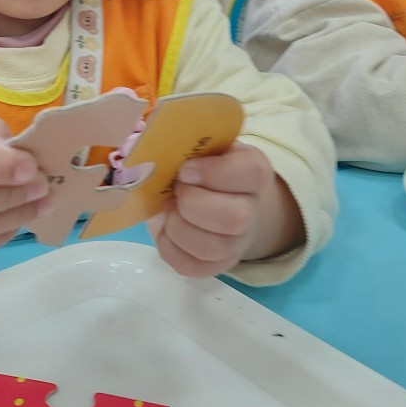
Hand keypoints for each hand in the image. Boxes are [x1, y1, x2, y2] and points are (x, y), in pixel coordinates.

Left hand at [148, 141, 303, 277]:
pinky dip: (169, 247)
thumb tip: (152, 139)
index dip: (215, 173)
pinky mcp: (215, 265)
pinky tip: (166, 229)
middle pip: (235, 218)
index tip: (186, 169)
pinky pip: (191, 266)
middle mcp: (253, 211)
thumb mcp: (205, 145)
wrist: (219, 198)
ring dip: (178, 227)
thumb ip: (190, 143)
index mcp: (254, 172)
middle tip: (175, 191)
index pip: (251, 173)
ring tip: (168, 209)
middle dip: (192, 203)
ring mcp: (236, 243)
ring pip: (211, 247)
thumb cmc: (205, 166)